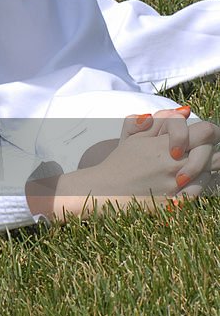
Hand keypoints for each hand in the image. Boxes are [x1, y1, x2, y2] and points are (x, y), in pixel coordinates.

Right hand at [27, 109, 219, 219]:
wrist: (107, 191)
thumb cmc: (120, 162)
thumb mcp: (136, 136)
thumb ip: (160, 121)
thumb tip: (184, 111)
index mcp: (167, 145)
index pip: (206, 131)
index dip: (208, 132)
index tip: (198, 138)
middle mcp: (176, 165)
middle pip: (214, 155)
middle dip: (209, 153)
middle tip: (199, 153)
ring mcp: (178, 186)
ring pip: (211, 174)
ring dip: (204, 171)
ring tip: (189, 170)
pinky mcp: (177, 204)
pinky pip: (202, 193)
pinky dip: (198, 187)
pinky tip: (186, 185)